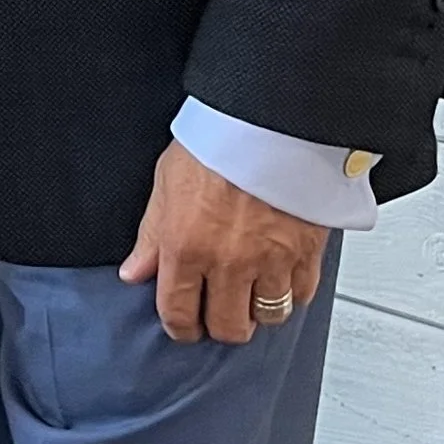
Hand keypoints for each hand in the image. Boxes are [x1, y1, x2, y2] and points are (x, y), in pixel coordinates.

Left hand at [121, 140, 328, 344]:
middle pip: (228, 326)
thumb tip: (135, 271)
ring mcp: (272, 259)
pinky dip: (293, 292)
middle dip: (221, 326)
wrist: (272, 115)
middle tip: (220, 314)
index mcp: (187, 246)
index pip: (179, 313)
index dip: (181, 328)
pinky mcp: (308, 249)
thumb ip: (151, 235)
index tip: (185, 326)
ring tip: (252, 295)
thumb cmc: (220, 139)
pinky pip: (303, 293)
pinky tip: (282, 279)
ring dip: (258, 310)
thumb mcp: (167, 181)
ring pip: (268, 316)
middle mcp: (229, 261)